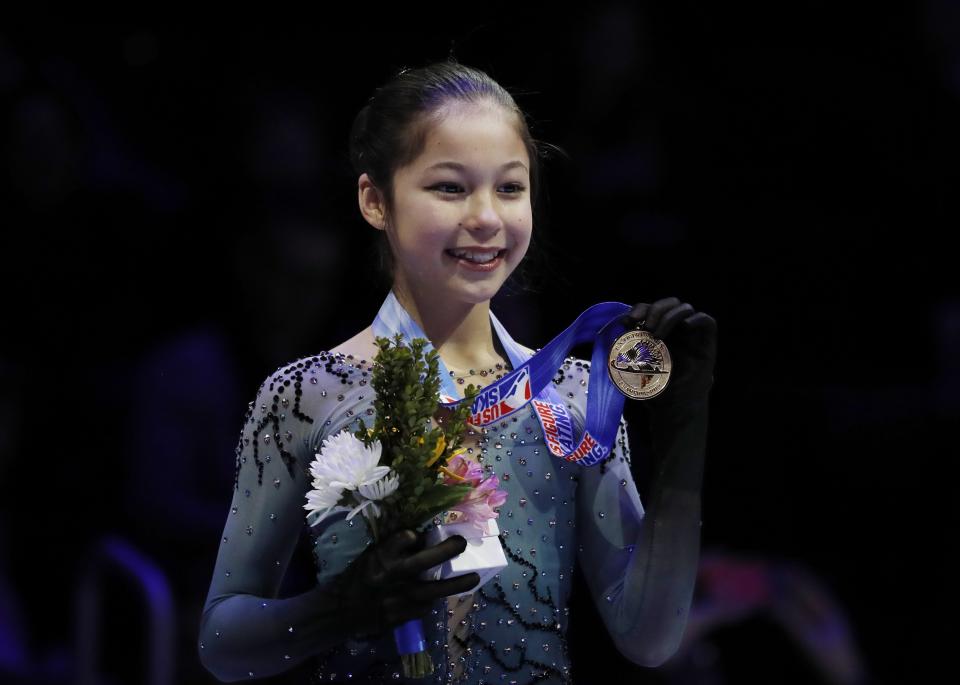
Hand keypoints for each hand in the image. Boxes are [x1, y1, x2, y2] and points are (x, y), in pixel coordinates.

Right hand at [330, 528, 479, 638]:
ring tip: (474, 578)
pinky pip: (426, 607)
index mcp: (382, 556)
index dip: (416, 535)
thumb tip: (423, 539)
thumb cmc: (360, 576)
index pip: (405, 537)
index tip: (420, 536)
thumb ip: (395, 548)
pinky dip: (433, 600)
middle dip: (447, 551)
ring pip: (434, 590)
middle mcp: (392, 575)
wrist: (343, 609)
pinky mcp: (402, 615)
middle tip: (462, 543)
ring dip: (457, 584)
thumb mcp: (372, 555)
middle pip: (425, 560)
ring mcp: (399, 597)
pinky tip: (438, 596)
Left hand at [621, 296, 716, 409]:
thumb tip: (622, 323)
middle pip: (669, 304)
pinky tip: (685, 327)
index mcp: (657, 331)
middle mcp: (675, 330)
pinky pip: (708, 322)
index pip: (651, 309)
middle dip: (655, 309)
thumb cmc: (652, 388)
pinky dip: (697, 319)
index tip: (628, 321)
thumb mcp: (632, 364)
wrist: (672, 408)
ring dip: (669, 316)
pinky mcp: (706, 344)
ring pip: (685, 309)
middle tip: (646, 326)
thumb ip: (627, 345)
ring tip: (657, 334)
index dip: (640, 309)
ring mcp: (691, 336)